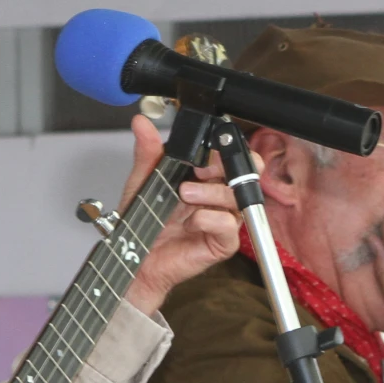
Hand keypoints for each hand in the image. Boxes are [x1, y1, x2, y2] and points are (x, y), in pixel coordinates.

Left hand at [118, 114, 239, 315]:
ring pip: (236, 197)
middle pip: (247, 173)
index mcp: (206, 179)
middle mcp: (219, 198)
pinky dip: (207, 219)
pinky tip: (188, 223)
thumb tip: (141, 123)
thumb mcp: (143, 181)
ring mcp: (224, 220)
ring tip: (183, 195)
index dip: (223, 150)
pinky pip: (228, 225)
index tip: (200, 154)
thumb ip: (148, 152)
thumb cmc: (145, 224)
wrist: (137, 260)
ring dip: (209, 192)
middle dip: (226, 167)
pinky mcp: (224, 243)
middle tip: (200, 170)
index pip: (231, 156)